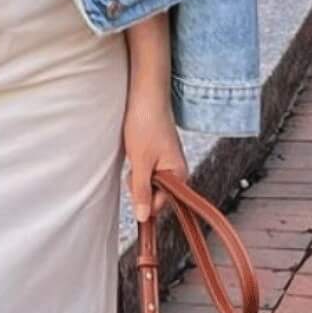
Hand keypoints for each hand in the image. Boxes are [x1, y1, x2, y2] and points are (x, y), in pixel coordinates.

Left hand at [122, 94, 187, 225]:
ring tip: (135, 155)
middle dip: (140, 186)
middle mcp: (176, 171)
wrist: (145, 96)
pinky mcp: (158, 155)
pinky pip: (147, 171)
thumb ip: (141, 191)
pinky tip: (136, 152)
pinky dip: (138, 165)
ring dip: (137, 175)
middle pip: (155, 194)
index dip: (144, 202)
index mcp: (179, 174)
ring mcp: (167, 162)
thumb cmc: (147, 124)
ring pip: (148, 182)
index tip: (132, 196)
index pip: (161, 203)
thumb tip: (143, 216)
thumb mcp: (140, 162)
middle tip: (134, 168)